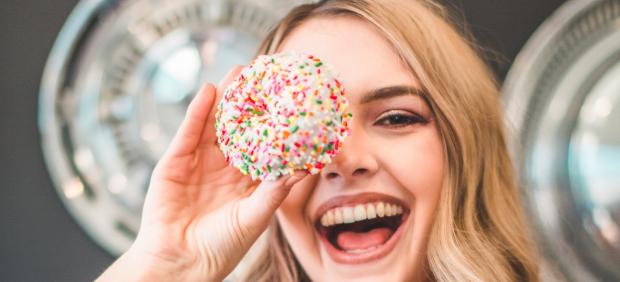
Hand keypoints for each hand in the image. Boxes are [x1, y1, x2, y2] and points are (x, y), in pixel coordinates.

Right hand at [97, 66, 306, 280]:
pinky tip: (209, 91)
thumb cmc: (221, 248)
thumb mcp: (254, 217)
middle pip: (239, 127)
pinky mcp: (175, 162)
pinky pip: (188, 132)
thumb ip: (275, 191)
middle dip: (250, 102)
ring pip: (214, 124)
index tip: (289, 101)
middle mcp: (224, 167)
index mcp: (246, 180)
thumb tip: (304, 168)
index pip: (263, 144)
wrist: (180, 263)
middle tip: (265, 74)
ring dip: (226, 98)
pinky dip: (197, 112)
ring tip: (239, 72)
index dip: (274, 123)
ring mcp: (198, 162)